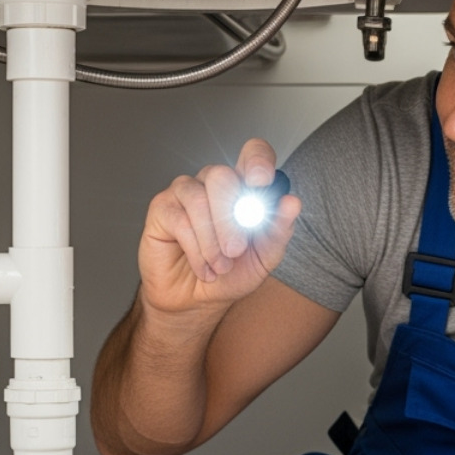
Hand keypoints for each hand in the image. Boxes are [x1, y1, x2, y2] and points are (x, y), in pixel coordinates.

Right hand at [137, 138, 300, 319]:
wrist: (199, 301)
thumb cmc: (231, 274)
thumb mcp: (264, 258)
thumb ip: (279, 231)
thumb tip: (292, 203)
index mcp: (243, 187)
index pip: (253, 153)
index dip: (257, 160)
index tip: (261, 182)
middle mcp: (213, 182)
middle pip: (222, 175)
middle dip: (231, 219)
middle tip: (236, 250)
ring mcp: (185, 192)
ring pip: (198, 198)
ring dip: (212, 239)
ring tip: (220, 266)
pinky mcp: (162, 208)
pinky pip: (179, 220)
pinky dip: (196, 250)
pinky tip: (203, 268)